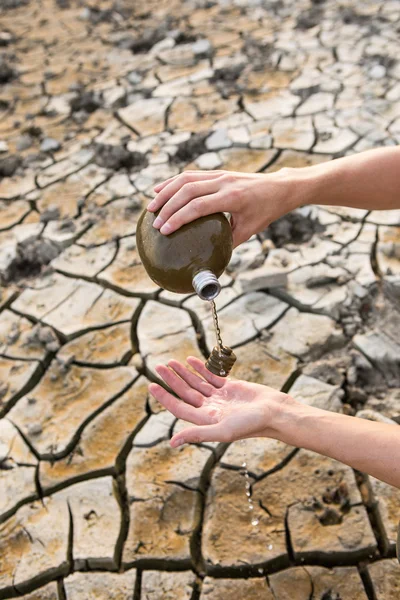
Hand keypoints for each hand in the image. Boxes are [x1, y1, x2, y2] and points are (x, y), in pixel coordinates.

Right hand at [146, 169, 298, 246]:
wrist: (279, 187)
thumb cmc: (265, 211)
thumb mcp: (249, 230)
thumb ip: (228, 241)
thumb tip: (208, 257)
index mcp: (232, 198)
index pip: (199, 206)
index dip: (179, 217)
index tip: (165, 230)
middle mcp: (223, 183)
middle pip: (187, 190)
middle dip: (168, 207)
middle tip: (155, 223)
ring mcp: (219, 175)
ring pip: (185, 179)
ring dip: (166, 192)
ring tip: (151, 207)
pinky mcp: (216, 173)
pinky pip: (190, 175)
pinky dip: (172, 182)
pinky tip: (160, 190)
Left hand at [148, 356, 296, 447]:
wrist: (274, 412)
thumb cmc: (251, 425)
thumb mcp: (221, 431)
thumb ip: (197, 434)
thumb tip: (172, 443)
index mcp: (205, 420)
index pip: (179, 407)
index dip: (165, 396)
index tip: (152, 384)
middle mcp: (210, 409)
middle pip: (185, 392)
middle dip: (172, 380)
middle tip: (159, 366)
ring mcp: (220, 397)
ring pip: (197, 382)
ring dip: (184, 372)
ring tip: (171, 361)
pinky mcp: (231, 387)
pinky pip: (212, 376)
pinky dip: (202, 368)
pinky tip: (192, 360)